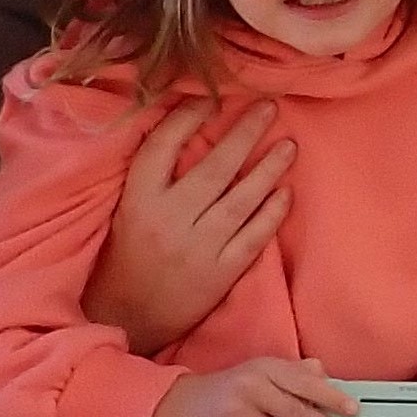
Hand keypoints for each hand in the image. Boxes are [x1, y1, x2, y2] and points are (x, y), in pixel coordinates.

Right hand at [85, 101, 292, 353]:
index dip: (188, 118)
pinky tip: (286, 192)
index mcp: (138, 200)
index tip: (211, 99)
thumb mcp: (127, 209)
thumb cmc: (127, 255)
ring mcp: (198, 248)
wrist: (128, 317)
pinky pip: (253, 237)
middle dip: (244, 134)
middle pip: (214, 168)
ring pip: (241, 200)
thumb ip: (155, 175)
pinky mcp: (220, 274)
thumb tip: (189, 125)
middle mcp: (168, 220)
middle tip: (269, 107)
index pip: (163, 148)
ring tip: (289, 144)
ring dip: (268, 169)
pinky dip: (271, 213)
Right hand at [145, 358, 357, 416]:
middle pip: (297, 411)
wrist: (177, 405)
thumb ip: (291, 372)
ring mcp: (239, 416)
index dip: (330, 396)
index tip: (352, 409)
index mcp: (264, 369)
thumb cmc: (226, 389)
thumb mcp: (257, 371)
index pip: (304, 381)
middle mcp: (252, 389)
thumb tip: (324, 373)